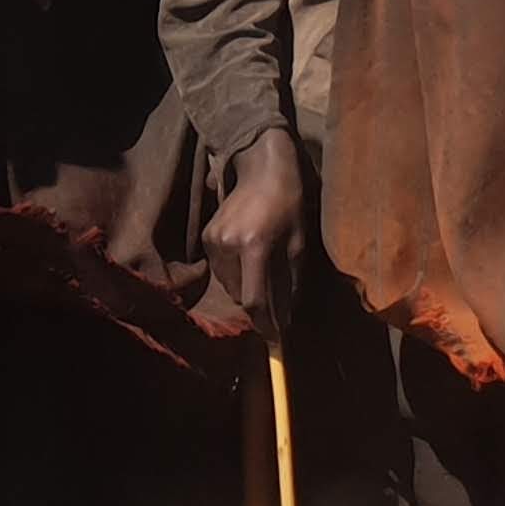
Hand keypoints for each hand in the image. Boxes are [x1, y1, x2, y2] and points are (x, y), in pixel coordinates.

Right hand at [203, 129, 307, 344]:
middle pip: (239, 296)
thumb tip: (285, 316)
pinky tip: (249, 259)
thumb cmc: (289, 203)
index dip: (265, 323)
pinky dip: (235, 274)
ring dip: (245, 288)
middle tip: (276, 303)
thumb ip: (289, 282)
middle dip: (258, 306)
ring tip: (263, 273)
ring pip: (228, 285)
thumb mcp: (298, 243)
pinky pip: (220, 270)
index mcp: (255, 246)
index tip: (275, 337)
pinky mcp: (206, 236)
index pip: (255, 299)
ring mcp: (213, 240)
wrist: (262, 168)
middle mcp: (229, 245)